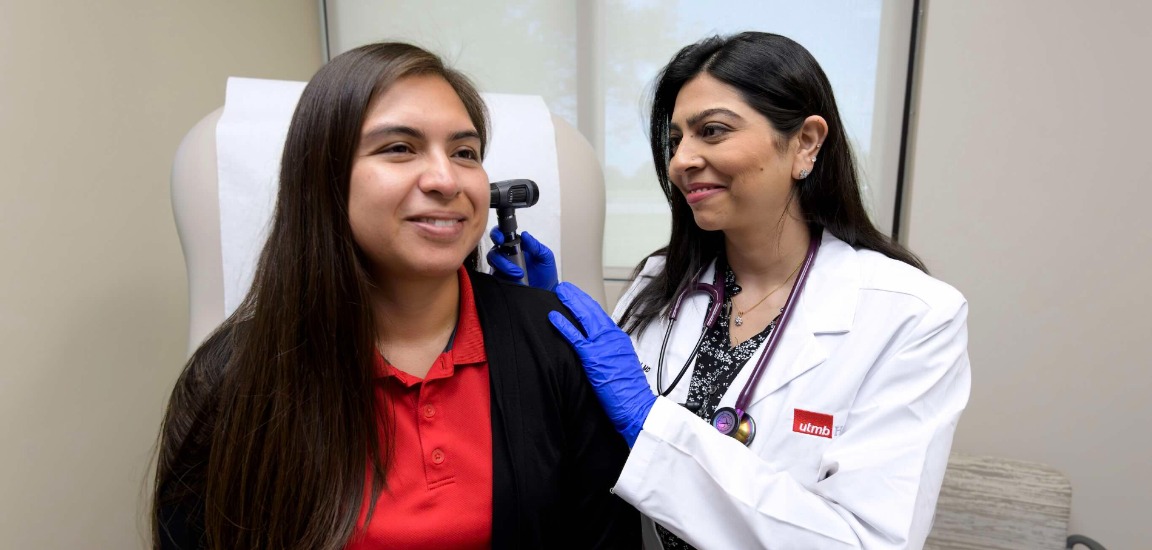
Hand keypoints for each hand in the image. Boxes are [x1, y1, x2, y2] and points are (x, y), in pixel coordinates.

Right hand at [486, 227, 558, 290]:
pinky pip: (494, 275)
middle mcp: (507, 255)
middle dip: (499, 255)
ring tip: (519, 273)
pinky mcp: (500, 279)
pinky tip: (515, 279)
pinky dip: (503, 275)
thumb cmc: (546, 273)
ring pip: (493, 262)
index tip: (501, 239)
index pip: (502, 235)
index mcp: (517, 245)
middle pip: (494, 250)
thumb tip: (525, 235)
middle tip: (511, 260)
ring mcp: (502, 268)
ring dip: (505, 266)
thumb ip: (536, 246)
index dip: (497, 234)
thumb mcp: (545, 257)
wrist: (546, 291)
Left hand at [548, 282, 655, 446]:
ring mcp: (603, 346)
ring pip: (584, 317)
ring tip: (558, 291)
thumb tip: (598, 351)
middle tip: (564, 287)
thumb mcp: (621, 364)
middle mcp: (612, 337)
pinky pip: (575, 337)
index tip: (576, 297)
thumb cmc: (629, 390)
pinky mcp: (593, 358)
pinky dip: (563, 325)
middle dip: (576, 296)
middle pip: (591, 310)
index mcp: (618, 338)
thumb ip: (609, 353)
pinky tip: (552, 317)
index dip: (586, 304)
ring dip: (570, 302)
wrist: (637, 404)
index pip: (599, 315)